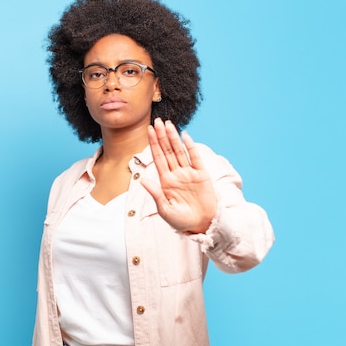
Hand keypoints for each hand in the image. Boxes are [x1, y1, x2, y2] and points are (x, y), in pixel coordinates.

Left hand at [140, 118, 217, 233]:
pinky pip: (195, 158)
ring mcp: (189, 173)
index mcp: (166, 181)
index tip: (148, 130)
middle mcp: (176, 174)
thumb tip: (143, 181)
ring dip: (174, 138)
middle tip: (157, 121)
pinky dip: (191, 147)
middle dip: (162, 136)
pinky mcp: (202, 175)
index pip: (158, 158)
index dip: (153, 144)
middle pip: (167, 151)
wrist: (202, 225)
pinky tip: (185, 136)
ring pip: (180, 151)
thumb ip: (156, 194)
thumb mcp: (165, 210)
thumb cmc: (182, 221)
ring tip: (168, 124)